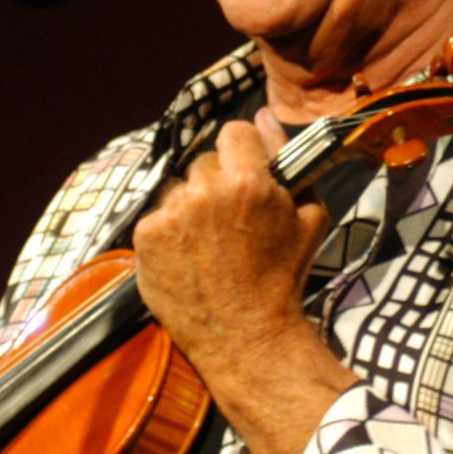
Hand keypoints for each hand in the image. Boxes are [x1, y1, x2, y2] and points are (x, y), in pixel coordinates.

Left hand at [133, 115, 360, 453]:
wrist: (247, 338)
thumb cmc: (283, 278)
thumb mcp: (307, 217)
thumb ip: (288, 159)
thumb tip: (264, 115)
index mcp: (248, 181)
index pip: (234, 132)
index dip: (243, 151)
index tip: (245, 173)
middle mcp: (205, 191)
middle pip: (204, 163)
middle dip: (216, 184)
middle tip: (229, 222)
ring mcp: (170, 215)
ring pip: (178, 190)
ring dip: (190, 208)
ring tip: (207, 246)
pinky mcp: (145, 238)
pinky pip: (156, 218)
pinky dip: (168, 234)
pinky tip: (187, 259)